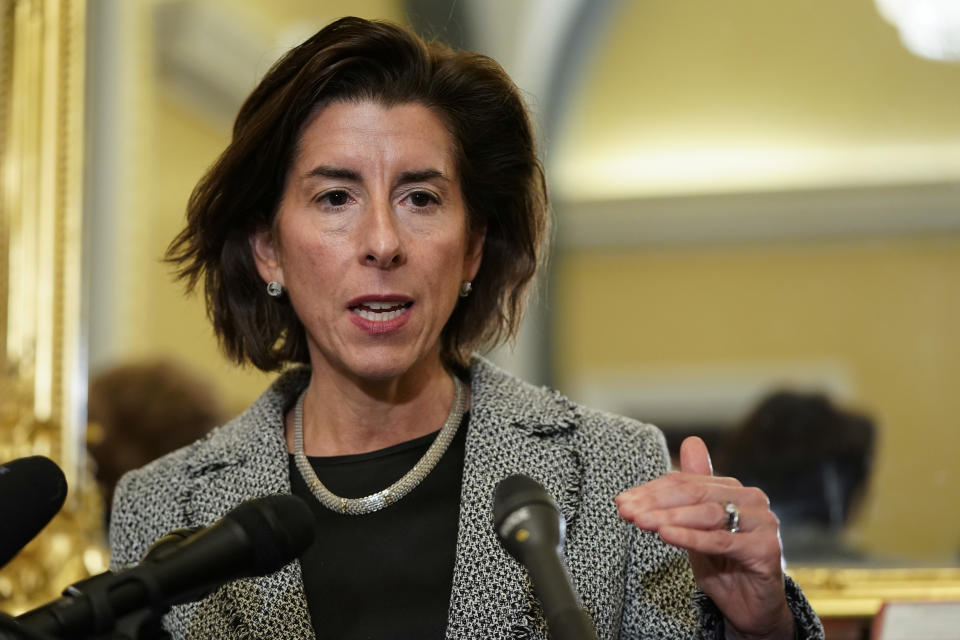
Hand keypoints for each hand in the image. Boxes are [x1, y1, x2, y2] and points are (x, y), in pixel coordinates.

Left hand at [615, 436, 794, 639]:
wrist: (752, 607)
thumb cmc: (723, 565)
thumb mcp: (697, 526)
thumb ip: (690, 490)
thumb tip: (691, 441)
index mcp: (734, 489)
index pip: (687, 482)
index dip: (651, 490)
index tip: (622, 501)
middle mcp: (752, 500)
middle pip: (696, 493)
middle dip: (655, 502)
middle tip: (626, 511)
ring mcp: (762, 523)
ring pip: (707, 514)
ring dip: (669, 517)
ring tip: (641, 522)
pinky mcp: (766, 549)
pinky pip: (721, 540)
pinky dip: (691, 537)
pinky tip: (666, 535)